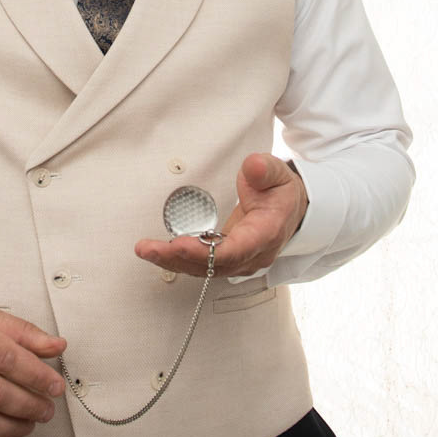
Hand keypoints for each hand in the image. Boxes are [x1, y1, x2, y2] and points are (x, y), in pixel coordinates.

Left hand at [134, 153, 307, 277]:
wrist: (291, 209)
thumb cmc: (281, 193)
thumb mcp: (278, 173)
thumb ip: (264, 169)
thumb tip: (253, 167)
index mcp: (266, 233)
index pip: (236, 249)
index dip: (206, 251)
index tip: (180, 244)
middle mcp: (253, 254)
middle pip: (213, 264)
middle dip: (179, 258)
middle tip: (150, 248)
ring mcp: (240, 260)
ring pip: (204, 269)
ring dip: (173, 261)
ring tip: (146, 250)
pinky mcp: (228, 259)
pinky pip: (201, 265)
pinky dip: (178, 260)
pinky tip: (158, 252)